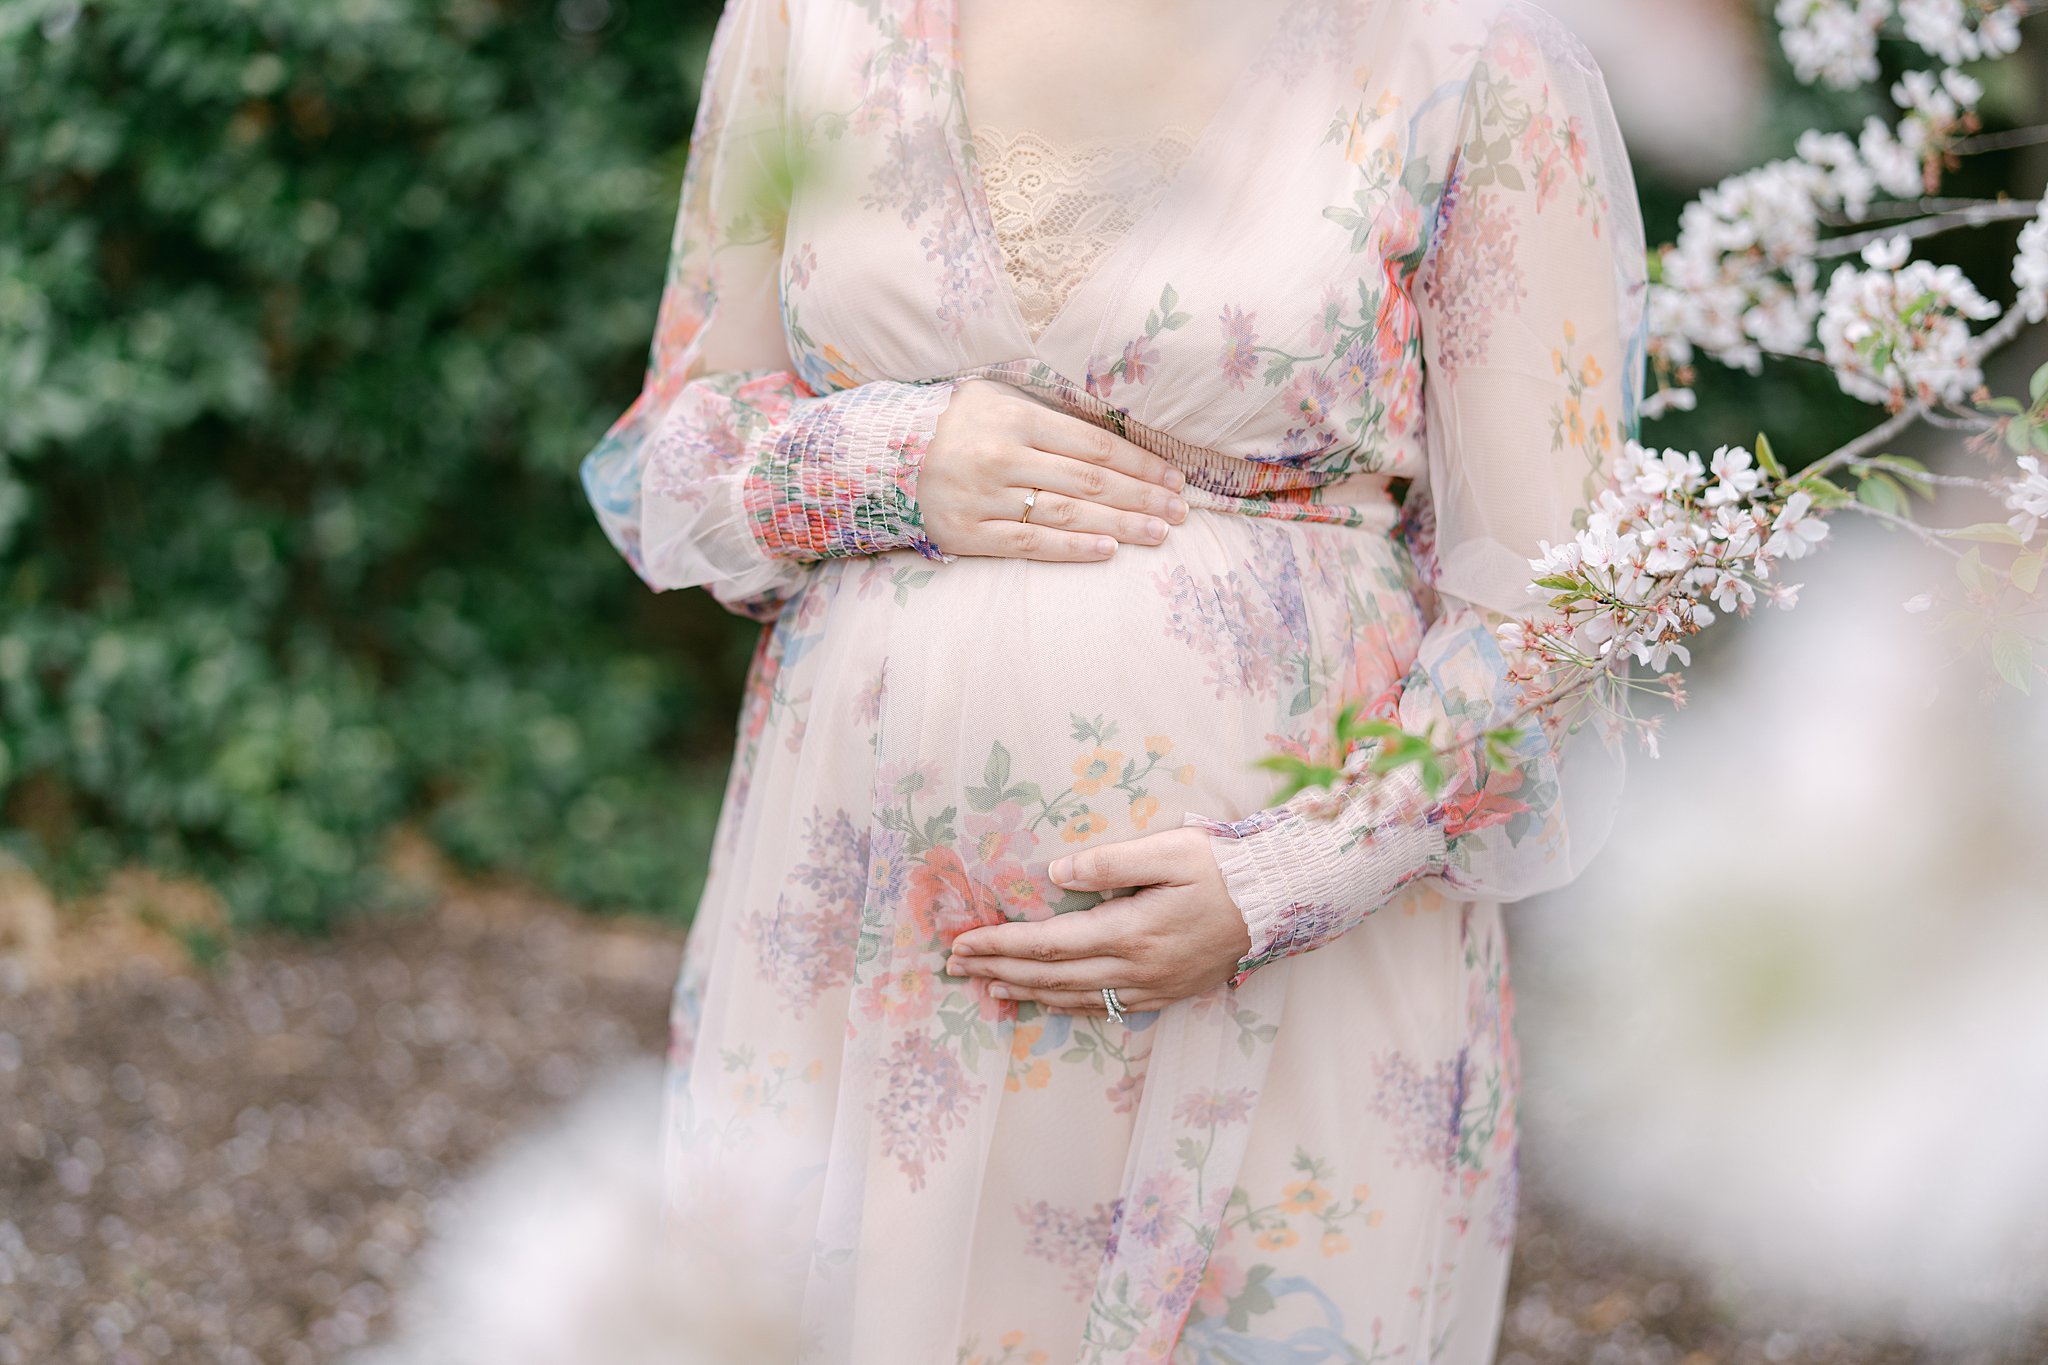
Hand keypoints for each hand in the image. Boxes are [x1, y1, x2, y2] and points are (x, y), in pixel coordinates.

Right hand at [920, 378, 1188, 561]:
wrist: (882, 457)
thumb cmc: (957, 425)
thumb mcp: (998, 399)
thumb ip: (1050, 414)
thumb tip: (1118, 438)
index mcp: (1015, 416)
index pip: (1094, 445)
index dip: (1140, 464)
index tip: (1173, 479)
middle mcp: (1001, 456)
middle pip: (1089, 483)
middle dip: (1142, 498)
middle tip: (1180, 512)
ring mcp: (984, 498)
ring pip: (1067, 515)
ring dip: (1120, 526)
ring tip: (1158, 534)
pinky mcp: (968, 533)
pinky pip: (1029, 544)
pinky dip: (1072, 549)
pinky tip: (1108, 551)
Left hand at [944, 828, 1250, 1013]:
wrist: (1281, 903)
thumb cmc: (1224, 868)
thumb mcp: (1169, 850)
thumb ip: (1110, 861)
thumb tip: (1056, 872)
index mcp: (1130, 931)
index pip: (1046, 942)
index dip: (998, 943)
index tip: (961, 941)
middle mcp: (1136, 969)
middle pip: (1050, 975)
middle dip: (997, 969)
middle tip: (955, 967)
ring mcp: (1151, 988)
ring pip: (1073, 997)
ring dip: (1024, 992)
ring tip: (987, 987)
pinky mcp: (1165, 995)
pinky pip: (1103, 1007)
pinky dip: (1065, 1005)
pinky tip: (1045, 1000)